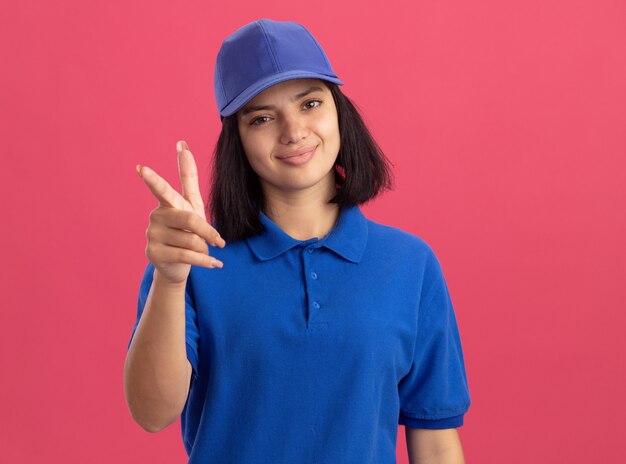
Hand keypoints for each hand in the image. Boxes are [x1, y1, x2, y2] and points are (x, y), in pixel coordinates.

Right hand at [137, 140, 224, 283]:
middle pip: (189, 220)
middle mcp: (156, 216)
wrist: (178, 265)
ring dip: (205, 249)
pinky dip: (205, 261)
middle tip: (219, 242)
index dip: (153, 180)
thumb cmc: (187, 231)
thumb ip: (188, 178)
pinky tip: (214, 264)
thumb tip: (182, 143)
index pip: (163, 190)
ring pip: (191, 241)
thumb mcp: (192, 205)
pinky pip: (187, 256)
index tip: (141, 168)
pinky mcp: (153, 254)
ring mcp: (152, 235)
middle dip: (208, 232)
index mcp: (167, 203)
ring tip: (204, 251)